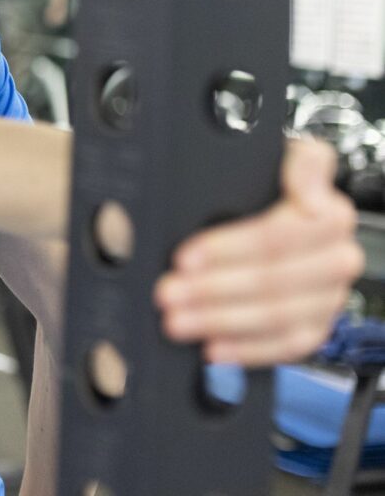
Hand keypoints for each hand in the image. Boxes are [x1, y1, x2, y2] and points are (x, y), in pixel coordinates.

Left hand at [155, 139, 362, 365]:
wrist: (276, 207)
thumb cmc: (266, 184)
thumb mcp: (273, 156)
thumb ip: (299, 164)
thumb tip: (311, 195)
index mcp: (329, 212)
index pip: (280, 235)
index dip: (228, 247)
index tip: (185, 256)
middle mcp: (337, 255)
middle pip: (274, 279)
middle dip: (214, 289)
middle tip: (168, 292)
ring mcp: (330, 294)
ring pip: (278, 315)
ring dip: (221, 321)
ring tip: (178, 320)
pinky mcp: (319, 324)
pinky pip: (289, 345)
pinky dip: (248, 349)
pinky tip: (213, 347)